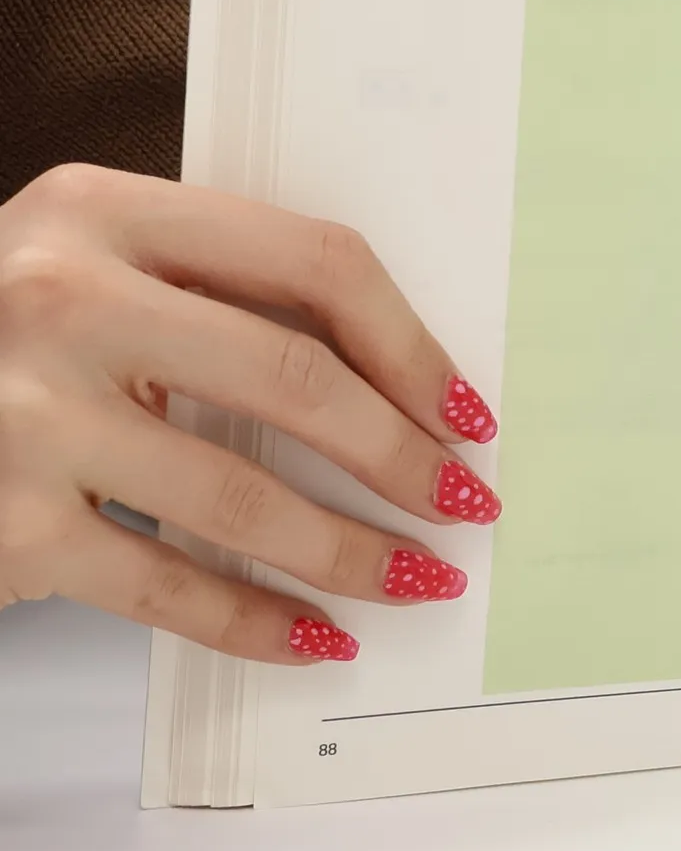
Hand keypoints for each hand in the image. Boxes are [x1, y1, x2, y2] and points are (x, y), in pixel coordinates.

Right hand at [0, 165, 498, 663]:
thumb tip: (392, 387)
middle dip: (402, 455)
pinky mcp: (3, 523)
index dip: (411, 344)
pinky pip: (166, 586)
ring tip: (416, 578)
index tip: (465, 409)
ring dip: (351, 551)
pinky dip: (256, 623)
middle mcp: (58, 297)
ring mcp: (23, 415)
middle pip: (295, 379)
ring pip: (242, 498)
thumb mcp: (88, 269)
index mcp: (101, 211)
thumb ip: (211, 294)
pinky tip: (317, 638)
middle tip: (462, 502)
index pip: (312, 262)